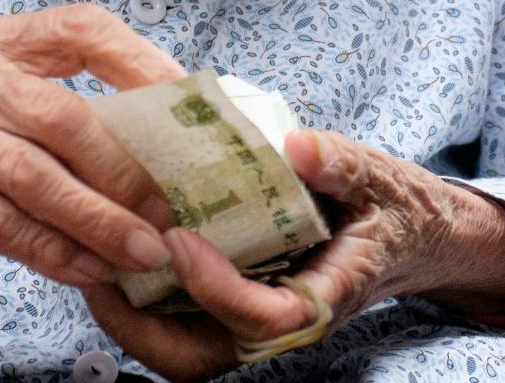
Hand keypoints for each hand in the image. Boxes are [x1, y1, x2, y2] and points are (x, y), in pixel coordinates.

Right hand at [0, 4, 185, 367]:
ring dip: (96, 220)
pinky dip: (52, 252)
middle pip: (60, 114)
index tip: (186, 102)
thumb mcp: (12, 115)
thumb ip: (77, 112)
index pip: (79, 27)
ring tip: (141, 251)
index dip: (139, 59)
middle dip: (124, 169)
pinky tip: (89, 271)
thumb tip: (177, 137)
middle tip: (169, 211)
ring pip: (32, 177)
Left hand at [82, 130, 504, 381]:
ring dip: (129, 317)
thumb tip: (296, 147)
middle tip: (96, 267)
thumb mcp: (380, 176)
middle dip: (140, 327)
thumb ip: (340, 163)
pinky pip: (180, 323)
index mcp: (323, 297)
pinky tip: (113, 252)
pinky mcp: (237, 306)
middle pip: (201, 357)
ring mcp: (255, 320)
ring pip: (181, 349)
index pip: (259, 318)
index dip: (213, 288)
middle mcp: (282, 321)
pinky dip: (140, 302)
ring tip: (88, 261)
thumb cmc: (396, 207)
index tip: (175, 238)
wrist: (416, 238)